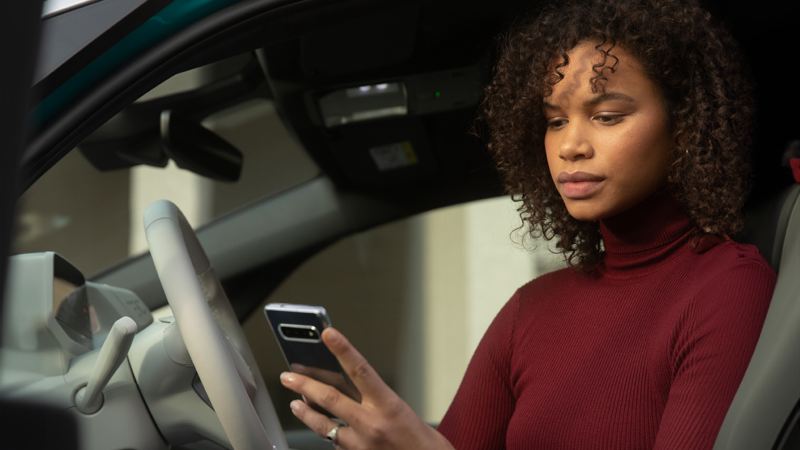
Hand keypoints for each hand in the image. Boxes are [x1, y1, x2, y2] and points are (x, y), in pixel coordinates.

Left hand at [280, 327, 453, 449]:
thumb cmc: (423, 444)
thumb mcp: (403, 412)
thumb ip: (379, 399)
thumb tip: (357, 388)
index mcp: (389, 406)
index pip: (360, 370)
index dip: (343, 350)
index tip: (328, 334)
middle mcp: (372, 424)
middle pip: (330, 398)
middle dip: (305, 385)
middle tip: (289, 375)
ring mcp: (361, 444)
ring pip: (324, 425)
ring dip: (306, 412)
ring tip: (295, 403)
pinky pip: (335, 443)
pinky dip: (326, 433)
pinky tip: (319, 427)